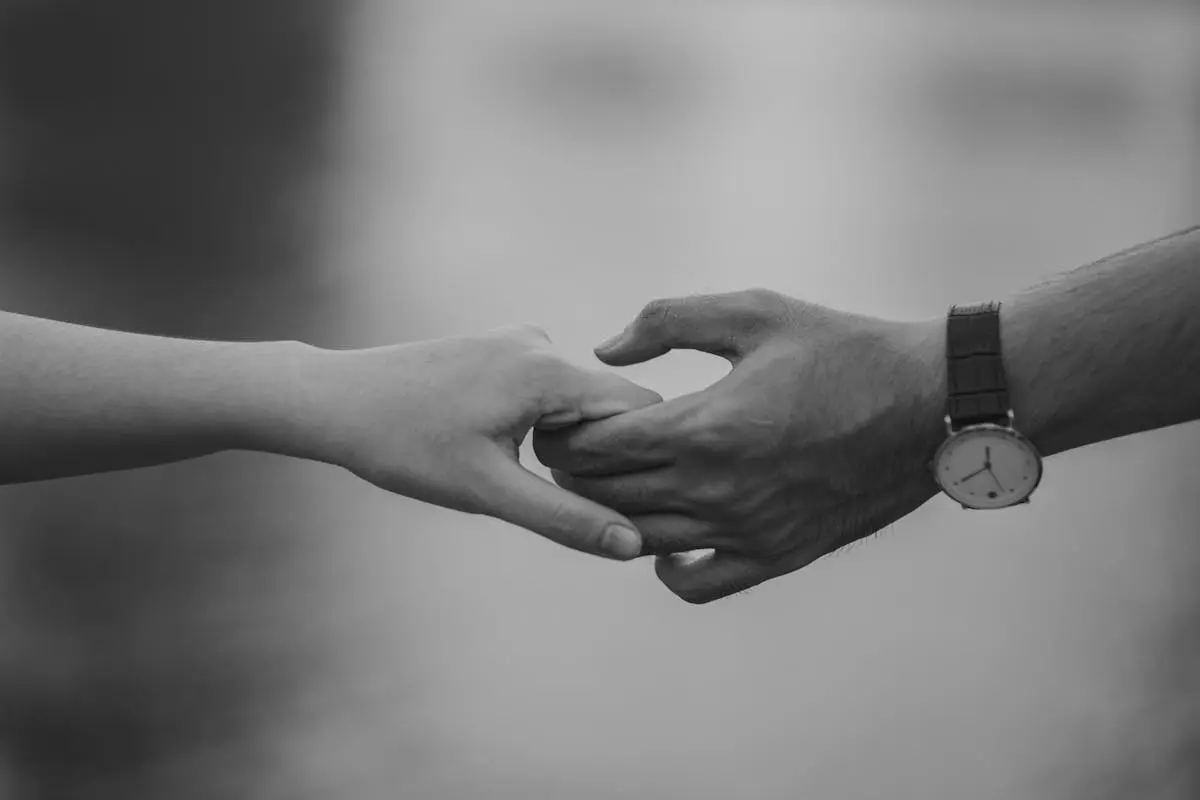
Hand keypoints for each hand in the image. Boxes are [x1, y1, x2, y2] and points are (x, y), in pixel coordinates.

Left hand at [297, 325, 660, 559]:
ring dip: (571, 442)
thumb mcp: (488, 491)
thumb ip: (565, 518)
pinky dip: (545, 423)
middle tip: (565, 499)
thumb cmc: (404, 445)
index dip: (644, 458)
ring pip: (580, 400)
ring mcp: (519, 341)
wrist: (334, 401)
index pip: (641, 408)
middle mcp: (542, 342)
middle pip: (612, 404)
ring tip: (518, 474)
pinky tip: (499, 450)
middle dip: (604, 455)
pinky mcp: (500, 348)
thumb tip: (631, 545)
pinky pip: (549, 389)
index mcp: (548, 369)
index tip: (626, 502)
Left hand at [534, 289, 945, 601]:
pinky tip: (666, 539)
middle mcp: (716, 489)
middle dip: (574, 473)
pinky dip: (666, 568)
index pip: (595, 448)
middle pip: (605, 496)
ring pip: (638, 540)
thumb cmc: (841, 350)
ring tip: (608, 486)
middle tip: (570, 451)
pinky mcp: (775, 556)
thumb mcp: (755, 312)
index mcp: (704, 427)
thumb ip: (668, 321)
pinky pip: (696, 584)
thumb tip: (605, 351)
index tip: (560, 419)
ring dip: (608, 515)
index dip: (563, 434)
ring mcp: (745, 530)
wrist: (928, 405)